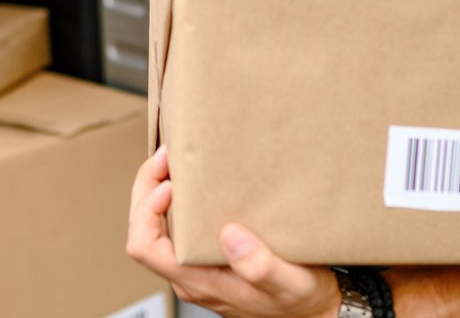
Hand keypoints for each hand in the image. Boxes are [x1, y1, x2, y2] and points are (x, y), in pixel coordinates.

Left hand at [126, 148, 340, 317]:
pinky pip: (175, 227)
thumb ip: (260, 266)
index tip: (168, 184)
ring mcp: (196, 267)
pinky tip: (193, 183)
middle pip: (144, 231)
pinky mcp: (207, 258)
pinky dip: (176, 200)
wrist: (315, 312)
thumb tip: (229, 235)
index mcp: (199, 281)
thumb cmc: (303, 302)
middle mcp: (190, 275)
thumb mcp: (291, 284)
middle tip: (166, 156)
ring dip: (157, 191)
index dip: (146, 212)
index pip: (145, 247)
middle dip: (147, 189)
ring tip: (173, 162)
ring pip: (156, 228)